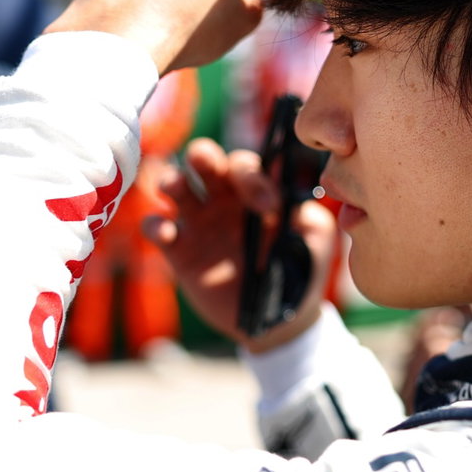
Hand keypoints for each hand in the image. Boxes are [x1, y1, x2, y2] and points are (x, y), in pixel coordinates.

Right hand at [143, 137, 335, 352]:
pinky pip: (157, 228)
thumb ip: (306, 212)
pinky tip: (169, 233)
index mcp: (257, 191)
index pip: (245, 165)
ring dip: (171, 180)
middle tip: (204, 161)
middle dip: (202, 154)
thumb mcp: (315, 238)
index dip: (251, 175)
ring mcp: (200, 223)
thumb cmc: (303, 268)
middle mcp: (225, 199)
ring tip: (174, 187)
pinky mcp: (180, 251)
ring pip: (176, 186)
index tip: (268, 207)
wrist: (280, 317)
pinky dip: (156, 225)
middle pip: (205, 161)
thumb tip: (291, 195)